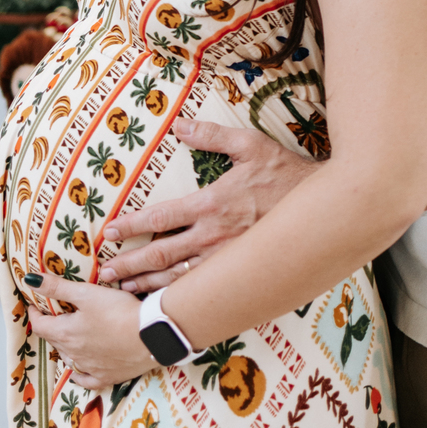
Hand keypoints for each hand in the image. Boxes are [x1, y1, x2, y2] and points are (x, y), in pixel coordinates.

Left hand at [24, 272, 150, 390]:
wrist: (152, 335)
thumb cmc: (119, 311)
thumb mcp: (87, 293)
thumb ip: (58, 287)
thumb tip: (31, 280)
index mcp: (65, 333)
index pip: (40, 325)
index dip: (36, 313)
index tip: (36, 305)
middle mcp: (73, 354)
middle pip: (54, 340)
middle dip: (51, 326)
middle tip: (54, 314)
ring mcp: (89, 368)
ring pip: (69, 358)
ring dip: (65, 346)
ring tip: (70, 334)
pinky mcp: (106, 377)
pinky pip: (85, 378)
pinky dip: (79, 372)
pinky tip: (79, 367)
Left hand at [98, 119, 315, 294]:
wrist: (322, 209)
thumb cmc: (286, 173)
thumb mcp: (251, 145)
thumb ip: (212, 135)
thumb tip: (180, 125)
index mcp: (212, 204)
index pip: (161, 217)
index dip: (132, 226)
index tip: (108, 233)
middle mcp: (214, 236)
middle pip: (162, 254)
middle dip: (130, 264)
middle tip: (104, 272)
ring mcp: (226, 258)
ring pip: (179, 278)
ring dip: (149, 286)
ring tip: (123, 291)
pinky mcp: (240, 271)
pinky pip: (204, 288)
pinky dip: (179, 296)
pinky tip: (165, 302)